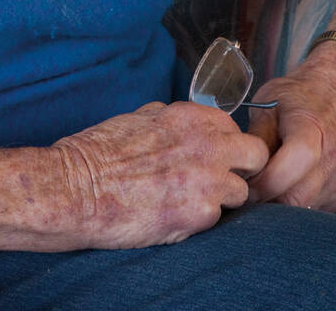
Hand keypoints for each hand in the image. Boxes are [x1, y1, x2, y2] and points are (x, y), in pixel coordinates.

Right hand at [51, 100, 268, 249]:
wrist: (79, 189)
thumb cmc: (100, 152)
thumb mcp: (137, 117)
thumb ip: (169, 118)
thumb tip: (184, 123)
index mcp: (189, 116)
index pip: (234, 126)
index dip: (225, 142)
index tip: (215, 154)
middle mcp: (206, 144)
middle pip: (256, 154)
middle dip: (243, 167)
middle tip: (221, 178)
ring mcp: (208, 180)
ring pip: (243, 191)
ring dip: (224, 197)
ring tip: (193, 201)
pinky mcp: (201, 214)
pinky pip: (218, 217)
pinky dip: (202, 218)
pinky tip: (177, 214)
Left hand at [246, 46, 335, 210]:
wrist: (330, 98)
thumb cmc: (292, 99)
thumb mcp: (266, 106)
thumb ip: (257, 138)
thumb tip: (240, 170)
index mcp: (312, 128)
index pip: (293, 165)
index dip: (265, 182)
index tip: (243, 184)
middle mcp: (333, 156)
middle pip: (297, 196)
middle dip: (267, 200)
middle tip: (245, 193)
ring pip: (303, 209)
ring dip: (278, 205)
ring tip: (260, 188)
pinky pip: (311, 210)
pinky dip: (292, 205)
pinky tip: (281, 187)